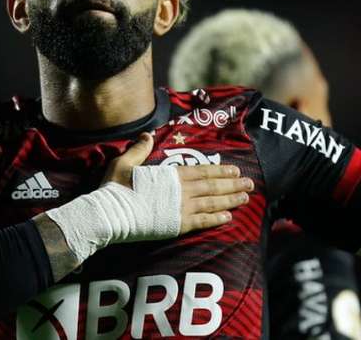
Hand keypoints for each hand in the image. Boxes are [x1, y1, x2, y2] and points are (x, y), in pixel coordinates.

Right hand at [102, 132, 252, 233]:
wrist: (110, 215)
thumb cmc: (115, 188)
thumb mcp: (124, 162)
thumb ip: (139, 149)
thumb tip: (147, 134)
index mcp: (171, 175)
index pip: (202, 171)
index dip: (220, 171)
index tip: (235, 170)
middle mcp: (181, 190)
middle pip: (213, 186)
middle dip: (233, 184)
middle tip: (250, 183)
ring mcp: (180, 208)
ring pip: (212, 203)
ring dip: (231, 199)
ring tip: (245, 197)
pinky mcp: (177, 225)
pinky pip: (202, 222)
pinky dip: (217, 219)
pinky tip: (229, 217)